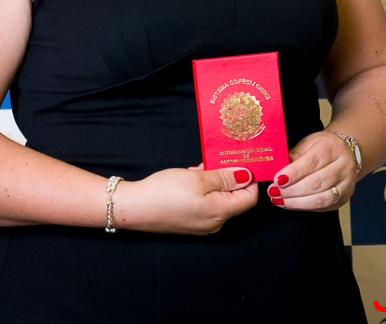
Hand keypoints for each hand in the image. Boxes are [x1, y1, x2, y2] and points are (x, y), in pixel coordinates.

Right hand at [116, 165, 257, 234]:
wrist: (135, 208)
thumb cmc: (166, 192)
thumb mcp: (198, 178)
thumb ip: (225, 178)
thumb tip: (246, 176)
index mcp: (221, 213)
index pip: (250, 198)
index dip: (250, 178)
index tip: (242, 160)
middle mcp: (216, 223)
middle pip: (235, 198)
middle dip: (228, 177)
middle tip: (215, 160)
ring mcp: (203, 225)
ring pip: (219, 199)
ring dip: (214, 181)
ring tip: (199, 168)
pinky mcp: (191, 222)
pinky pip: (207, 204)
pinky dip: (204, 189)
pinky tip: (190, 178)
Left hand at [266, 130, 356, 210]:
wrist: (346, 154)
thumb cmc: (323, 147)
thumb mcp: (308, 143)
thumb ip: (294, 155)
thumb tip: (277, 168)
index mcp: (333, 148)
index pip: (313, 162)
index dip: (294, 173)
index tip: (278, 179)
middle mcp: (344, 167)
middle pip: (317, 182)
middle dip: (293, 190)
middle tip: (274, 191)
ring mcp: (346, 185)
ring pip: (322, 199)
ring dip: (297, 202)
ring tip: (280, 200)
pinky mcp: (344, 199)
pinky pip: (324, 207)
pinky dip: (304, 207)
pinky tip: (291, 203)